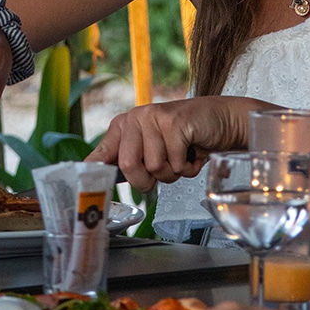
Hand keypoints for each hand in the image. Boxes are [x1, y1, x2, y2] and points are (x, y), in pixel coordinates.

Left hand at [85, 96, 265, 190]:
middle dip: (148, 180)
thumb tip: (100, 182)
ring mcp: (153, 117)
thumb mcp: (154, 150)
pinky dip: (188, 167)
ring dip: (174, 172)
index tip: (89, 192)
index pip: (99, 155)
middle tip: (164, 170)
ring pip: (155, 168)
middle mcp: (135, 118)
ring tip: (182, 155)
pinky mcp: (174, 122)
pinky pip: (175, 163)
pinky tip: (193, 151)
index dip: (94, 176)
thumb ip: (130, 162)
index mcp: (123, 126)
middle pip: (128, 166)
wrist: (221, 121)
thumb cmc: (187, 139)